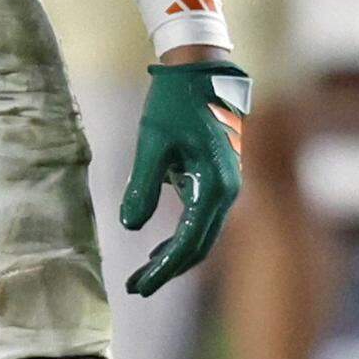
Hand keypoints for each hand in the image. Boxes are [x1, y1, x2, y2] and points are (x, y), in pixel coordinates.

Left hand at [120, 59, 251, 296]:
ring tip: (142, 273)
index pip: (189, 243)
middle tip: (135, 287)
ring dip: (173, 256)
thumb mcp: (153, 141)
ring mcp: (227, 188)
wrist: (200, 72)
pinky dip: (181, 237)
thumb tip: (130, 226)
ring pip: (201, 235)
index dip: (164, 269)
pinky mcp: (219, 181)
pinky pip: (201, 220)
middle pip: (199, 247)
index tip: (139, 286)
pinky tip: (158, 247)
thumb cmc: (175, 102)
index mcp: (216, 187)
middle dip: (167, 270)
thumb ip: (143, 185)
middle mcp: (228, 193)